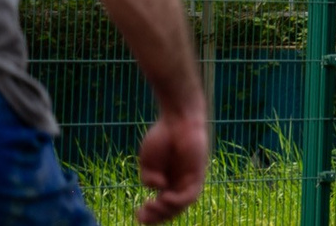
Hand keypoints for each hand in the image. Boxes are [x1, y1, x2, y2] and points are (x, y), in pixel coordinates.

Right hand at [134, 105, 208, 222]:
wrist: (177, 120)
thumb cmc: (162, 138)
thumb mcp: (148, 163)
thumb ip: (150, 178)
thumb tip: (159, 188)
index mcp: (166, 183)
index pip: (160, 207)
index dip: (150, 215)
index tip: (137, 215)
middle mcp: (178, 185)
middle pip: (171, 211)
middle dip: (156, 217)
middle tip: (141, 215)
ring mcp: (189, 180)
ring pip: (181, 207)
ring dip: (165, 211)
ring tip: (152, 205)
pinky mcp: (198, 174)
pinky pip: (191, 195)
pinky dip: (177, 201)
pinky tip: (165, 197)